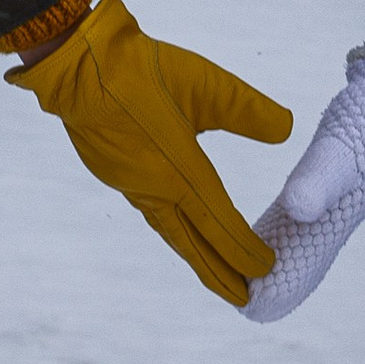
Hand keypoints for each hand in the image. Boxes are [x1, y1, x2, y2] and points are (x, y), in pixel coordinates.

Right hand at [7, 0, 291, 305]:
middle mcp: (156, 188)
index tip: (267, 268)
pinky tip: (179, 228)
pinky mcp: (116, 174)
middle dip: (219, 273)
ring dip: (196, 256)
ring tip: (216, 275)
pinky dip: (174, 231)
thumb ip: (249, 110)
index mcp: (180, 171)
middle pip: (193, 244)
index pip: (221, 223)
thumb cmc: (143, 70)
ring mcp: (132, 185)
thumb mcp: (208, 83)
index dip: (244, 249)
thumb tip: (287, 129)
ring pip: (170, 231)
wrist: (77, 64)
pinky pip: (153, 214)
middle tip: (244, 299)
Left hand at [243, 44, 364, 325]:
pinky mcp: (325, 179)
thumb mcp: (340, 147)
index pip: (299, 267)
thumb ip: (318, 178)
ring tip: (244, 286)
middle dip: (271, 285)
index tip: (245, 310)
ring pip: (297, 242)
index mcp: (331, 219)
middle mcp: (330, 216)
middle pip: (298, 262)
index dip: (274, 289)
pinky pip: (296, 216)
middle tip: (240, 305)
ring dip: (273, 262)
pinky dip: (277, 233)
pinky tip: (263, 238)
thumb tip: (296, 210)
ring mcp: (330, 199)